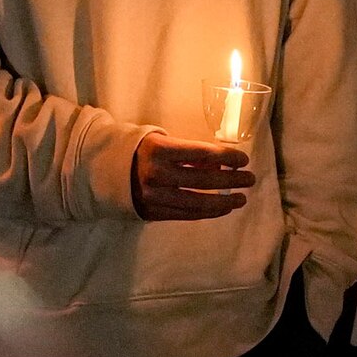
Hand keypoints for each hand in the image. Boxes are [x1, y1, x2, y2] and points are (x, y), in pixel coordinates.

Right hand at [132, 133, 254, 220]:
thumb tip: (220, 162)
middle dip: (232, 179)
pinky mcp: (153, 212)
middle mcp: (156, 174)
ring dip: (224, 201)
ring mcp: (155, 196)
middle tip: (249, 179)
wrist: (107, 172)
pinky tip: (222, 207)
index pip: (201, 153)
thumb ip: (188, 152)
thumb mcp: (162, 141)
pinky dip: (208, 212)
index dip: (226, 156)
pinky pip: (187, 214)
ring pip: (198, 201)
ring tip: (241, 198)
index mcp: (158, 150)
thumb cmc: (142, 151)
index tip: (244, 159)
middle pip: (204, 178)